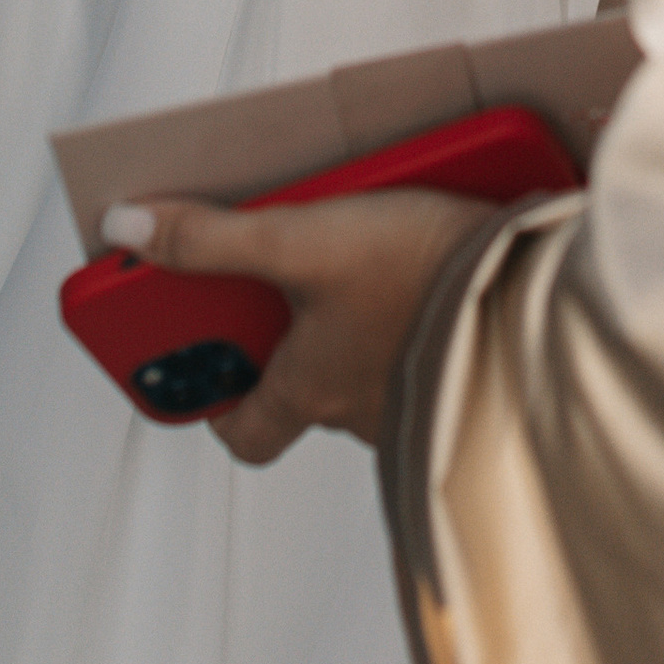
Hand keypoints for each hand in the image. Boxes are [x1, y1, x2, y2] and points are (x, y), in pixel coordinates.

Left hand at [101, 188, 488, 463]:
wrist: (536, 288)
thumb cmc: (419, 277)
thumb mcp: (303, 238)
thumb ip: (214, 238)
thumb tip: (127, 233)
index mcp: (311, 390)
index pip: (244, 430)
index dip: (215, 403)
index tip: (200, 368)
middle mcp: (361, 410)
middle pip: (306, 388)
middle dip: (293, 338)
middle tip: (291, 279)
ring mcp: (420, 395)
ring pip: (370, 369)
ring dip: (361, 326)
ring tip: (371, 253)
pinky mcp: (471, 367)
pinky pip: (430, 352)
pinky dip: (421, 319)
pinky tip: (434, 268)